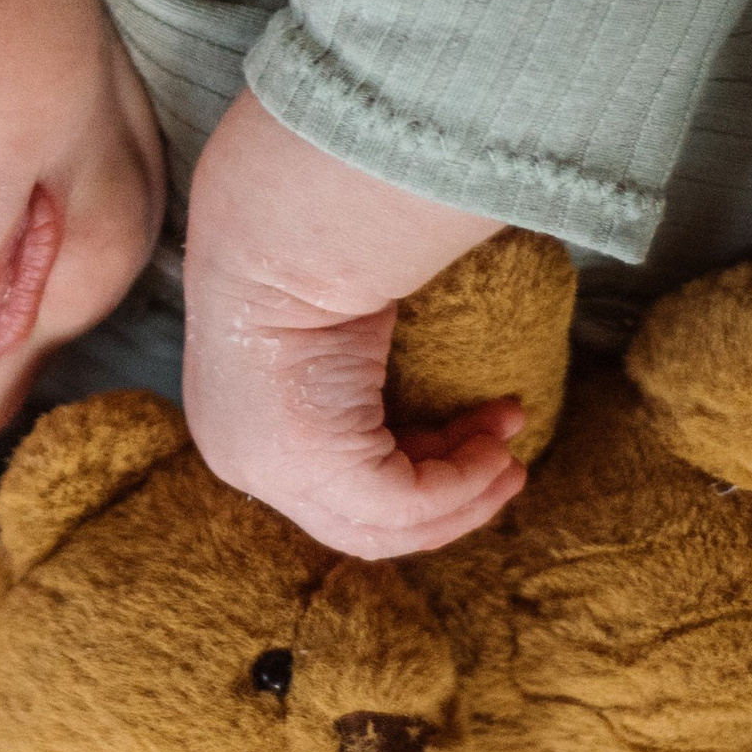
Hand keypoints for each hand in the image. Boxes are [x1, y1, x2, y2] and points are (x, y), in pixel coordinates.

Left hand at [183, 95, 522, 557]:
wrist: (280, 226)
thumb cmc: (304, 253)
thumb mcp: (333, 332)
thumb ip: (361, 379)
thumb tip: (423, 393)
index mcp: (240, 425)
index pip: (326, 484)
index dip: (408, 472)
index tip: (470, 442)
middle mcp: (243, 460)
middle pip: (358, 520)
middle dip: (444, 498)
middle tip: (505, 465)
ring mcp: (269, 472)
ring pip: (383, 526)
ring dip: (461, 498)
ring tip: (512, 461)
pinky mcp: (310, 471)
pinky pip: (406, 504)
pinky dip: (461, 485)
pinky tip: (498, 450)